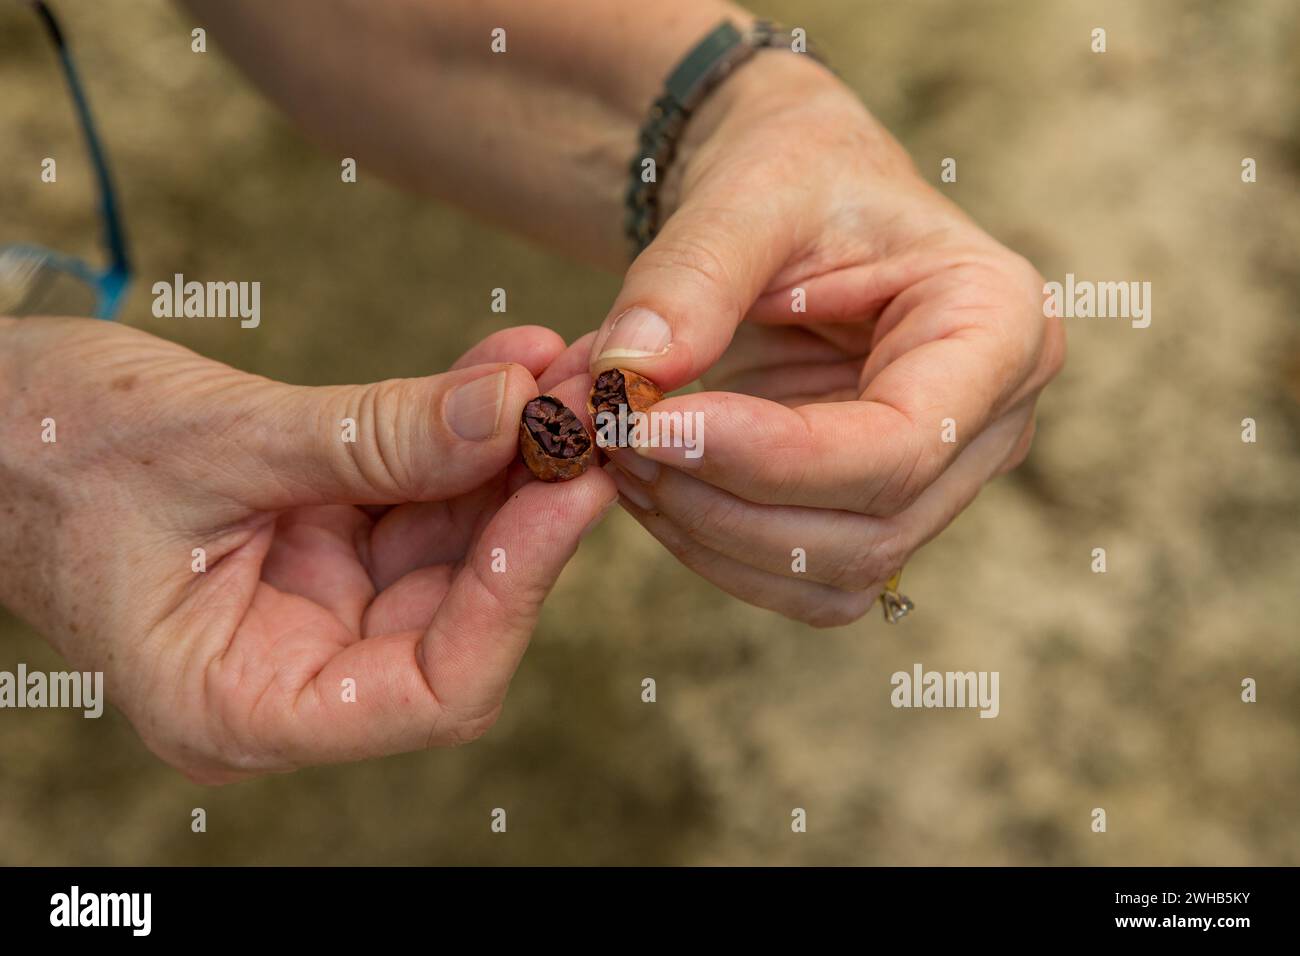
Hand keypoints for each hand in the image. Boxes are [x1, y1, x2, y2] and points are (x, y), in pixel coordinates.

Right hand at [0, 318, 614, 781]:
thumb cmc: (52, 451)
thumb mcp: (222, 444)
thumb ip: (376, 437)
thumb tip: (517, 408)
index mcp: (246, 706)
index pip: (435, 691)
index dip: (518, 591)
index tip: (574, 487)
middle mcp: (298, 672)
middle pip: (463, 609)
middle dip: (531, 501)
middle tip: (593, 401)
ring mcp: (320, 609)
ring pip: (455, 545)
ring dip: (513, 452)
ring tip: (563, 365)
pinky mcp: (330, 546)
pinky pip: (421, 495)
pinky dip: (465, 430)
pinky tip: (512, 362)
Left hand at [585, 52, 1064, 625]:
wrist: (794, 200)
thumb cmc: (794, 173)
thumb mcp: (749, 189)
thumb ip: (692, 276)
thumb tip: (626, 376)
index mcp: (999, 325)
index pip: (903, 442)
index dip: (770, 457)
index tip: (647, 425)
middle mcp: (993, 419)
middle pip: (872, 526)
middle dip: (724, 501)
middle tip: (613, 437)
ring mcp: (943, 476)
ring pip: (834, 572)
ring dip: (709, 536)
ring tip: (621, 456)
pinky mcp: (882, 509)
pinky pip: (805, 578)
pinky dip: (715, 550)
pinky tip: (654, 487)